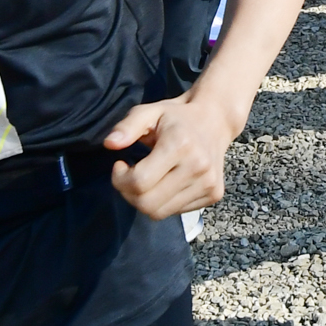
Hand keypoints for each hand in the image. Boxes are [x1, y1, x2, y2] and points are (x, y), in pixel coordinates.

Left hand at [103, 95, 237, 220]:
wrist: (215, 120)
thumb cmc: (176, 117)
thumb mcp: (149, 112)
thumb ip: (127, 127)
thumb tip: (109, 144)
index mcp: (180, 145)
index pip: (140, 182)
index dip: (120, 178)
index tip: (120, 164)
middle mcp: (198, 167)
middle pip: (148, 203)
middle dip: (128, 193)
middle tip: (129, 176)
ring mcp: (209, 183)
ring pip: (160, 212)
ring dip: (145, 200)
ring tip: (147, 179)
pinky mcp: (214, 194)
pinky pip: (176, 212)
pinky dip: (164, 202)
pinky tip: (166, 182)